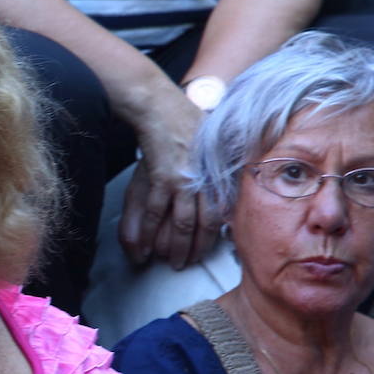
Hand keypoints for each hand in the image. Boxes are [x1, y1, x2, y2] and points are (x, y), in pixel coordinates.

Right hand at [117, 88, 218, 269]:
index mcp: (216, 176)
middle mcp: (203, 182)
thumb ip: (219, 171)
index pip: (219, 215)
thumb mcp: (213, 146)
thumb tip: (227, 192)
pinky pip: (154, 211)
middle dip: (192, 249)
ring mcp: (182, 181)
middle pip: (201, 225)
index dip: (212, 238)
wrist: (163, 109)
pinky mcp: (161, 178)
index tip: (205, 251)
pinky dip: (149, 231)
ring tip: (169, 261)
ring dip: (174, 246)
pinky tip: (145, 245)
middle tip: (184, 264)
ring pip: (180, 223)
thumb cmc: (188, 123)